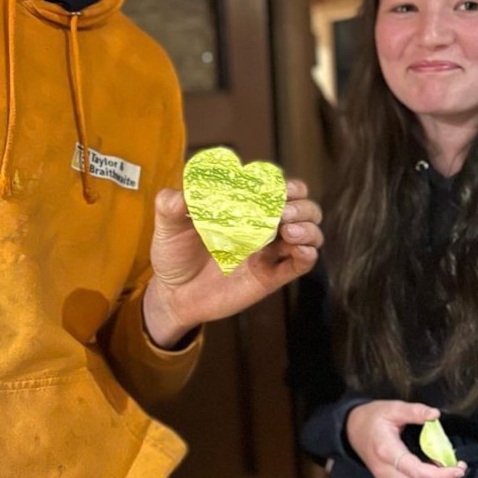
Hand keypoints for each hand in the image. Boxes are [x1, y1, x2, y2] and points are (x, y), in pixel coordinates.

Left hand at [142, 178, 322, 347]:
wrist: (173, 295)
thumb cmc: (173, 253)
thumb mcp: (167, 225)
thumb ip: (171, 204)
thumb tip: (182, 193)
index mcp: (243, 206)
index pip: (274, 186)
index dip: (280, 183)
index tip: (272, 188)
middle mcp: (262, 224)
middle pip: (301, 205)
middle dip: (299, 203)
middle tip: (282, 211)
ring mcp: (270, 250)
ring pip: (309, 230)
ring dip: (307, 226)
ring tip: (288, 230)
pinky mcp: (272, 275)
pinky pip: (301, 263)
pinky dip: (308, 253)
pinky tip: (300, 250)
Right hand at [345, 400, 466, 477]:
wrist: (350, 429)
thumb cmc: (372, 417)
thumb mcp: (392, 408)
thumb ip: (414, 411)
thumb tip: (435, 414)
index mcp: (386, 451)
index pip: (417, 472)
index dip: (440, 475)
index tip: (458, 468)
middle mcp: (385, 471)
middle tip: (460, 471)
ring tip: (452, 472)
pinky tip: (437, 473)